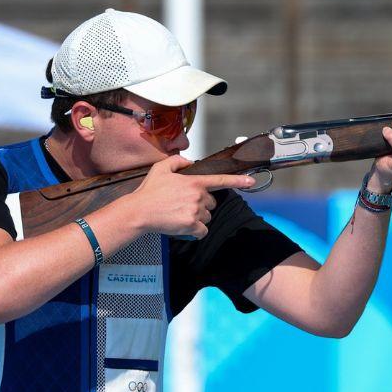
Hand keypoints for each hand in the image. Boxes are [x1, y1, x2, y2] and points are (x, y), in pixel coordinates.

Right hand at [128, 155, 255, 237]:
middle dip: (202, 204)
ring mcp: (196, 211)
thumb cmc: (149, 191)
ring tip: (180, 214)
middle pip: (212, 203)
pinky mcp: (191, 225)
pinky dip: (196, 230)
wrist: (139, 212)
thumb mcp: (161, 168)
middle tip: (184, 204)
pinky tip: (184, 226)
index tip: (251, 182)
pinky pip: (202, 230)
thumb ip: (178, 161)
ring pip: (207, 216)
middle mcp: (198, 196)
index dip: (238, 181)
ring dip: (198, 217)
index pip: (221, 180)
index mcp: (194, 182)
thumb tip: (189, 162)